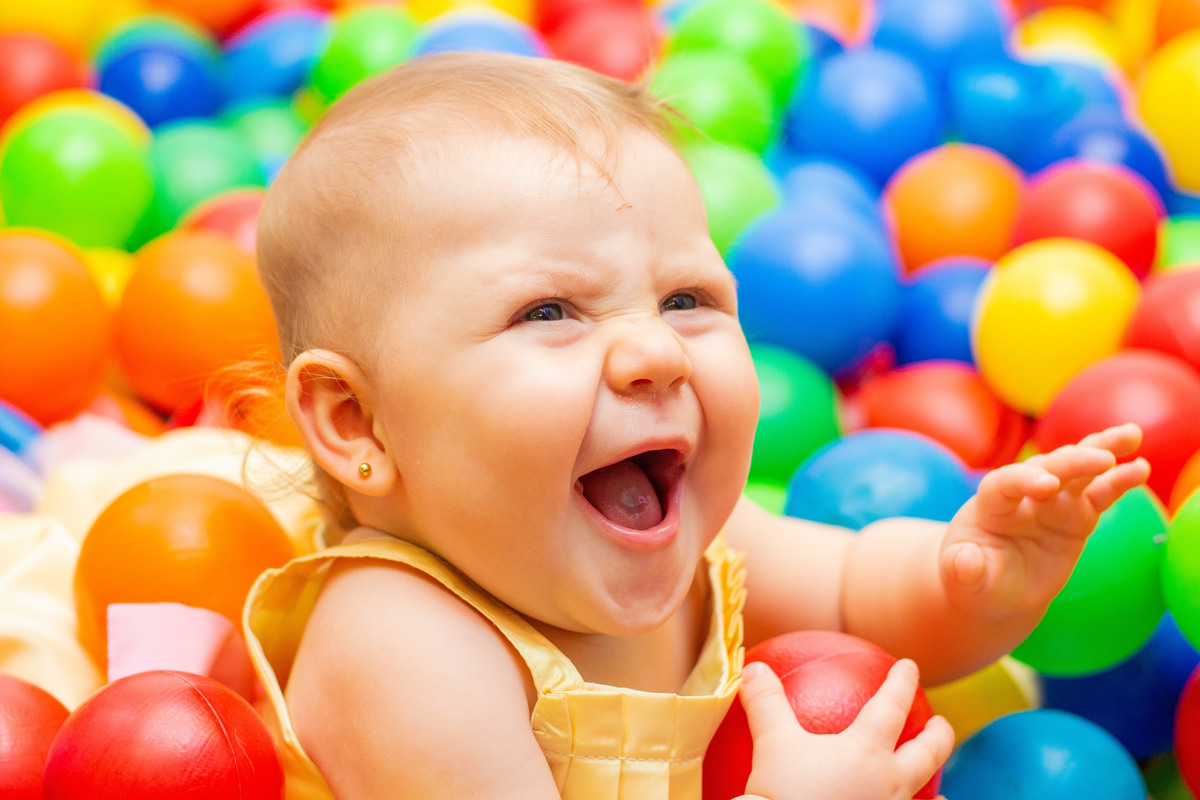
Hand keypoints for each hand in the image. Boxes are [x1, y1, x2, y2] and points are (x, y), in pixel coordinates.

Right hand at [736, 659, 952, 799]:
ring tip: (942, 793)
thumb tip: (752, 667)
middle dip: (938, 735)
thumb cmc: (785, 790)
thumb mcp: (772, 742)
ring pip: (925, 798)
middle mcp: (890, 783)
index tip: (909, 666)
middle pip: (927, 753)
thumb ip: (766, 702)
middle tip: (940, 722)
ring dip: (935, 788)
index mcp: (868, 751)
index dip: (901, 682)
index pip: (892, 706)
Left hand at [940, 423, 1149, 618]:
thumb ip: (963, 569)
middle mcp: (1023, 495)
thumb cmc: (976, 580)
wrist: (998, 587)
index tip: (1047, 486)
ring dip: (1102, 450)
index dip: (1024, 480)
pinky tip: (1140, 467)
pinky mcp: (1077, 514)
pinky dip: (1120, 480)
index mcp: (990, 506)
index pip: (1005, 484)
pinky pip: (1100, 493)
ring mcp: (1052, 501)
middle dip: (1073, 462)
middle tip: (1103, 458)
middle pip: (1047, 468)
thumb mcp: (965, 580)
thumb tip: (963, 562)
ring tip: (1131, 434)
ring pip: (1078, 470)